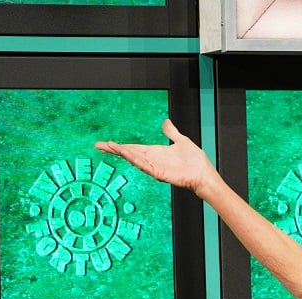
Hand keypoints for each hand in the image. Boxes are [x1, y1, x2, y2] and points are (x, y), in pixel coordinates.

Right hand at [94, 118, 216, 193]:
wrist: (203, 173)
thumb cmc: (194, 161)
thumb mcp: (180, 140)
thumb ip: (171, 132)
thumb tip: (166, 122)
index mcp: (155, 152)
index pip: (133, 148)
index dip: (120, 145)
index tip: (107, 143)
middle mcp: (152, 160)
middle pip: (129, 153)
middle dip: (114, 149)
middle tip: (98, 146)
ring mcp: (154, 167)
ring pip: (134, 158)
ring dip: (121, 152)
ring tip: (108, 146)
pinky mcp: (159, 173)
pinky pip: (144, 165)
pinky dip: (134, 159)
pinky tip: (125, 153)